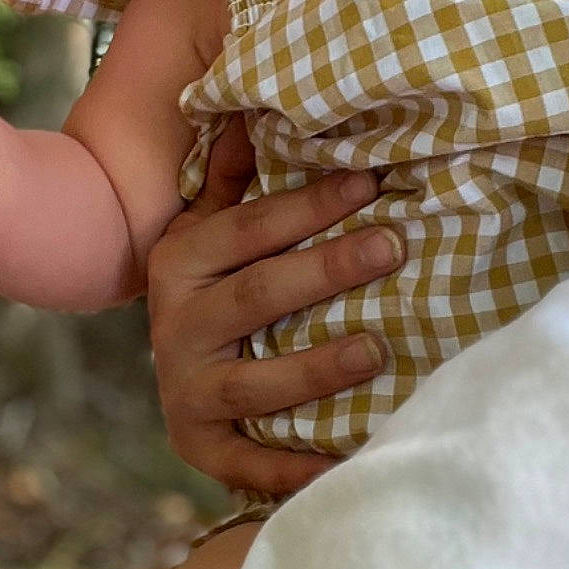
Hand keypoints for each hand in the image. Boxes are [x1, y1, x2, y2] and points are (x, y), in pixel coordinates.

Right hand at [146, 118, 403, 495]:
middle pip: (257, 296)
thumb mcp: (211, 228)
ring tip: (377, 348)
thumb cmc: (215, 287)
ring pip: (253, 383)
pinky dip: (294, 469)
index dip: (309, 205)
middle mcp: (176, 326)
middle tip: (393, 245)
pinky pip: (249, 463)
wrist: (175, 376)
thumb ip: (236, 176)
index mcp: (179, 262)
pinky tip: (346, 463)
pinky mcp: (200, 447)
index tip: (372, 182)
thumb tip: (256, 99)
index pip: (249, 229)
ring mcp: (185, 391)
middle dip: (326, 270)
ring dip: (315, 368)